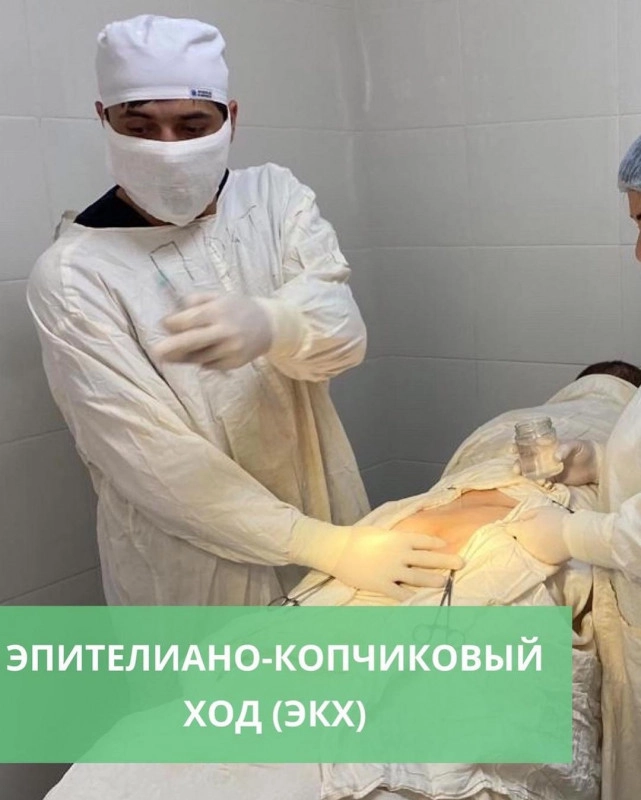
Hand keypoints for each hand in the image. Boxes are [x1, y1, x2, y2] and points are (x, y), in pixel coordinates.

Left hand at [152, 292, 272, 369]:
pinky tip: (205, 352)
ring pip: (198, 357)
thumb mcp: (218, 297)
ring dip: (184, 356)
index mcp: (219, 311)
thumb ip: (196, 301)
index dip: (173, 323)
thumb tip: (172, 317)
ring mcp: (230, 349)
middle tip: (156, 352)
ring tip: (174, 354)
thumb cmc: (238, 308)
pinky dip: (202, 360)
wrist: (269, 325)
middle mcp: (225, 331)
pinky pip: (209, 364)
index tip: (165, 324)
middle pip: (192, 341)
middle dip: (172, 346)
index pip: (189, 320)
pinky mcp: (234, 363)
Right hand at [290, 519, 463, 601]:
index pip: (424, 541)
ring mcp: (391, 571)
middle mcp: (399, 554)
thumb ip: (395, 538)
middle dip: (447, 561)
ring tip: (446, 582)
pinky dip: (411, 599)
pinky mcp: (381, 584)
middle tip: (462, 563)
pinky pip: (400, 594)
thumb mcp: (380, 532)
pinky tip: (420, 603)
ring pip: (419, 577)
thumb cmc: (356, 537)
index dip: (437, 543)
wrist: (337, 549)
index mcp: (398, 539)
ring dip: (434, 580)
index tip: (447, 545)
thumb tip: (408, 541)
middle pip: (428, 559)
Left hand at [505, 508, 570, 564]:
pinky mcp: (546, 562)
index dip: (515, 526)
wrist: (575, 536)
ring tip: (547, 538)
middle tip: (538, 530)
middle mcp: (525, 545)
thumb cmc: (557, 519)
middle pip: (519, 540)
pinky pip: (541, 556)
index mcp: (521, 531)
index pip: (509, 529)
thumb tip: (521, 520)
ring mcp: (535, 555)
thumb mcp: (539, 510)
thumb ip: (526, 515)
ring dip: (534, 544)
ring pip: (530, 549)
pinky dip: (544, 552)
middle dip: (525, 536)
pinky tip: (553, 546)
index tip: (522, 525)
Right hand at [512, 438, 598, 485]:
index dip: (518, 446)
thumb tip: (555, 457)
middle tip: (517, 469)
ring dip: (529, 476)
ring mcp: (549, 469)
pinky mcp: (555, 480)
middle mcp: (544, 457)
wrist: (597, 465)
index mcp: (546, 446)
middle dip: (519, 464)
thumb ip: (565, 448)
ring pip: (533, 473)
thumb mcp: (576, 445)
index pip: (529, 445)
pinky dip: (542, 484)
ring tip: (537, 479)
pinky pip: (544, 482)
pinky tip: (546, 484)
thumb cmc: (586, 449)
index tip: (512, 449)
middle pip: (526, 461)